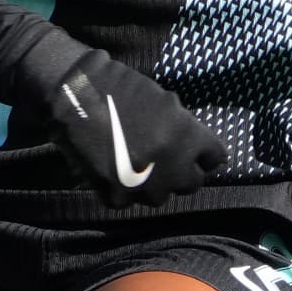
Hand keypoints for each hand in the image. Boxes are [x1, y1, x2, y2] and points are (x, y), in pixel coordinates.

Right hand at [29, 47, 218, 207]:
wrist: (75, 94)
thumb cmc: (120, 88)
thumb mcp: (164, 101)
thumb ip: (184, 128)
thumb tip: (196, 149)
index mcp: (188, 135)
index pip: (216, 157)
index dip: (203, 153)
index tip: (194, 152)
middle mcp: (172, 164)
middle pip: (192, 182)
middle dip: (180, 171)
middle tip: (164, 159)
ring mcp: (145, 183)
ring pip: (160, 197)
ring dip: (152, 184)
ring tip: (135, 165)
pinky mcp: (117, 194)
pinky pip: (128, 202)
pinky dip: (121, 190)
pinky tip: (112, 170)